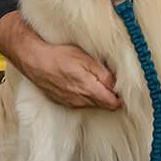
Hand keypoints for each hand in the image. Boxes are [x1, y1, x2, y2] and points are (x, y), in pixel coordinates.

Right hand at [0, 11, 122, 109]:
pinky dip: (86, 95)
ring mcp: (71, 102)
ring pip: (93, 103)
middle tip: (114, 81)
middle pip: (105, 104)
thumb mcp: (87, 60)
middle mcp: (81, 100)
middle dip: (112, 96)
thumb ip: (104, 75)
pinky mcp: (63, 101)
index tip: (126, 88)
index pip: (114, 103)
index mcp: (89, 90)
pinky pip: (81, 102)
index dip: (122, 97)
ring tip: (98, 79)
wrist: (34, 60)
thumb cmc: (60, 56)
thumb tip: (118, 85)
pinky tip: (83, 82)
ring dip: (99, 95)